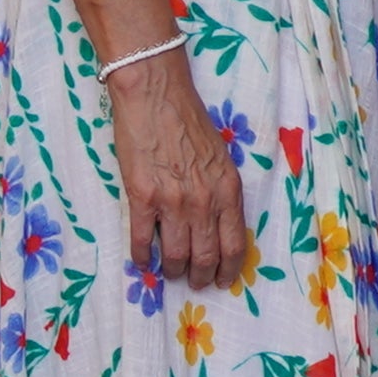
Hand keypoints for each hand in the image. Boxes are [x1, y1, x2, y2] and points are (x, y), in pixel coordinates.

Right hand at [112, 65, 253, 287]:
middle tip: (194, 282)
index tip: (222, 280)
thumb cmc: (188, 120)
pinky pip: (142, 241)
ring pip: (175, 255)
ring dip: (172, 271)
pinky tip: (142, 262)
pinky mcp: (142, 198)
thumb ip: (220, 190)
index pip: (235, 244)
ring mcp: (172, 202)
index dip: (228, 269)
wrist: (156, 94)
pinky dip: (142, 257)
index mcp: (228, 190)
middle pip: (205, 256)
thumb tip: (214, 223)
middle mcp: (204, 201)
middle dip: (200, 276)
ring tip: (170, 273)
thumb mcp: (220, 157)